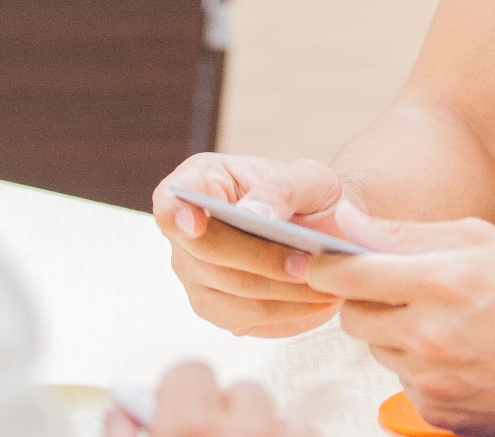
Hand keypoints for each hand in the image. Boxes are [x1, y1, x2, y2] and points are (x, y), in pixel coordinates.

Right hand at [105, 363, 312, 436]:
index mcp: (186, 427)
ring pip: (281, 418)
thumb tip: (125, 405)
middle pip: (244, 393)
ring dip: (267, 434)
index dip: (183, 398)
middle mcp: (240, 431)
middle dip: (232, 416)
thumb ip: (122, 432)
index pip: (191, 373)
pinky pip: (306, 434)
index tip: (180, 419)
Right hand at [153, 153, 348, 336]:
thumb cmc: (309, 195)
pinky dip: (287, 312)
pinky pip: (247, 318)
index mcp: (201, 182)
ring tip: (325, 284)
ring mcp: (196, 275)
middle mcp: (186, 233)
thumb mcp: (309, 177)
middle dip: (263, 259)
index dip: (177, 213)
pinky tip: (317, 301)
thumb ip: (282, 188)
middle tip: (311, 262)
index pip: (170, 200)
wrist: (324, 227)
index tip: (195, 224)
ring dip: (282, 292)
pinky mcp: (217, 309)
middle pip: (208, 253)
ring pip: (231, 292)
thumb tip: (254, 214)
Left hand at [302, 203, 494, 436]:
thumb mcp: (476, 238)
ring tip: (441, 320)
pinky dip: (418, 367)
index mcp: (440, 283)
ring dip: (394, 334)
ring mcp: (435, 383)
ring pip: (378, 351)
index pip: (349, 275)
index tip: (310, 262)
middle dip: (362, 300)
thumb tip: (346, 224)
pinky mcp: (441, 415)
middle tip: (395, 287)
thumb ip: (404, 233)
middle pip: (353, 319)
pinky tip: (458, 353)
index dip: (322, 266)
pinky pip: (404, 383)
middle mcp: (431, 337)